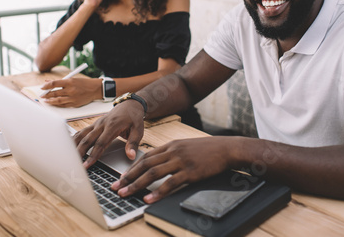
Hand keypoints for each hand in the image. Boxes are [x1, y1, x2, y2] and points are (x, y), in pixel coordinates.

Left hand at [41, 77, 100, 106]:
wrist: (95, 89)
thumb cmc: (83, 83)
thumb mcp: (72, 79)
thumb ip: (60, 81)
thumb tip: (48, 82)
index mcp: (70, 82)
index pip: (54, 83)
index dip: (46, 86)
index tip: (42, 87)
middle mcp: (71, 90)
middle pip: (55, 93)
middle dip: (47, 94)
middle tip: (42, 95)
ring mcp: (73, 98)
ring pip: (58, 100)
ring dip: (50, 101)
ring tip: (46, 100)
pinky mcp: (75, 104)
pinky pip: (64, 105)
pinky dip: (58, 104)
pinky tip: (54, 103)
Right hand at [74, 100, 145, 166]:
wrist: (130, 104)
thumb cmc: (134, 118)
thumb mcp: (138, 130)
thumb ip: (133, 144)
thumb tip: (131, 156)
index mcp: (112, 126)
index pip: (101, 143)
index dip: (93, 155)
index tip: (87, 165)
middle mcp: (102, 124)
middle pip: (87, 139)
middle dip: (80, 153)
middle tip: (74, 165)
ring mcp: (96, 124)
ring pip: (82, 135)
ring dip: (74, 146)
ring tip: (68, 158)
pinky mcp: (94, 124)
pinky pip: (82, 132)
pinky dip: (74, 139)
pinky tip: (68, 147)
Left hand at [111, 137, 232, 202]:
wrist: (227, 148)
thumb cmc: (208, 149)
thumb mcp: (187, 146)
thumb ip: (172, 153)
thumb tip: (158, 163)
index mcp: (171, 145)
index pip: (146, 156)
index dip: (132, 168)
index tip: (122, 178)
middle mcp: (173, 151)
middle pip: (145, 164)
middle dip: (128, 177)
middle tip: (116, 187)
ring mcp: (181, 161)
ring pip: (153, 173)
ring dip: (137, 184)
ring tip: (126, 193)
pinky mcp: (191, 172)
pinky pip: (170, 183)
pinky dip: (158, 192)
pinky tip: (148, 199)